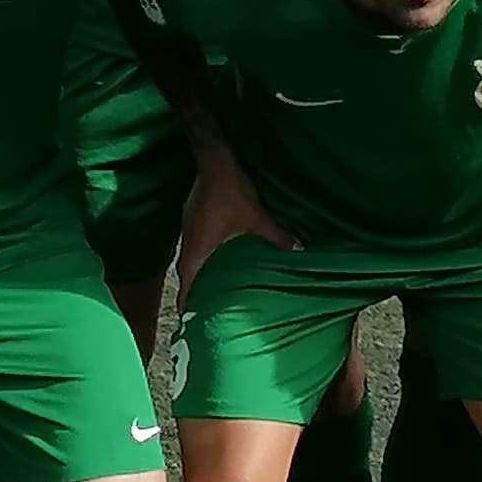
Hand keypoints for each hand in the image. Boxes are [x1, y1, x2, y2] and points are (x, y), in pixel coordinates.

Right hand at [174, 146, 296, 301]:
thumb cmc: (229, 192)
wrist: (213, 160)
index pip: (185, 286)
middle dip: (194, 292)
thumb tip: (297, 250)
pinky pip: (196, 244)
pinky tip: (218, 255)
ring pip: (191, 258)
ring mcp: (188, 229)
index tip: (190, 321)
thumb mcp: (255, 218)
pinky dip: (204, 255)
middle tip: (206, 308)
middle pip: (187, 275)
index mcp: (197, 250)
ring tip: (213, 286)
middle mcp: (188, 243)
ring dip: (200, 272)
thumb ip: (275, 236)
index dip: (186, 305)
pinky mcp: (193, 218)